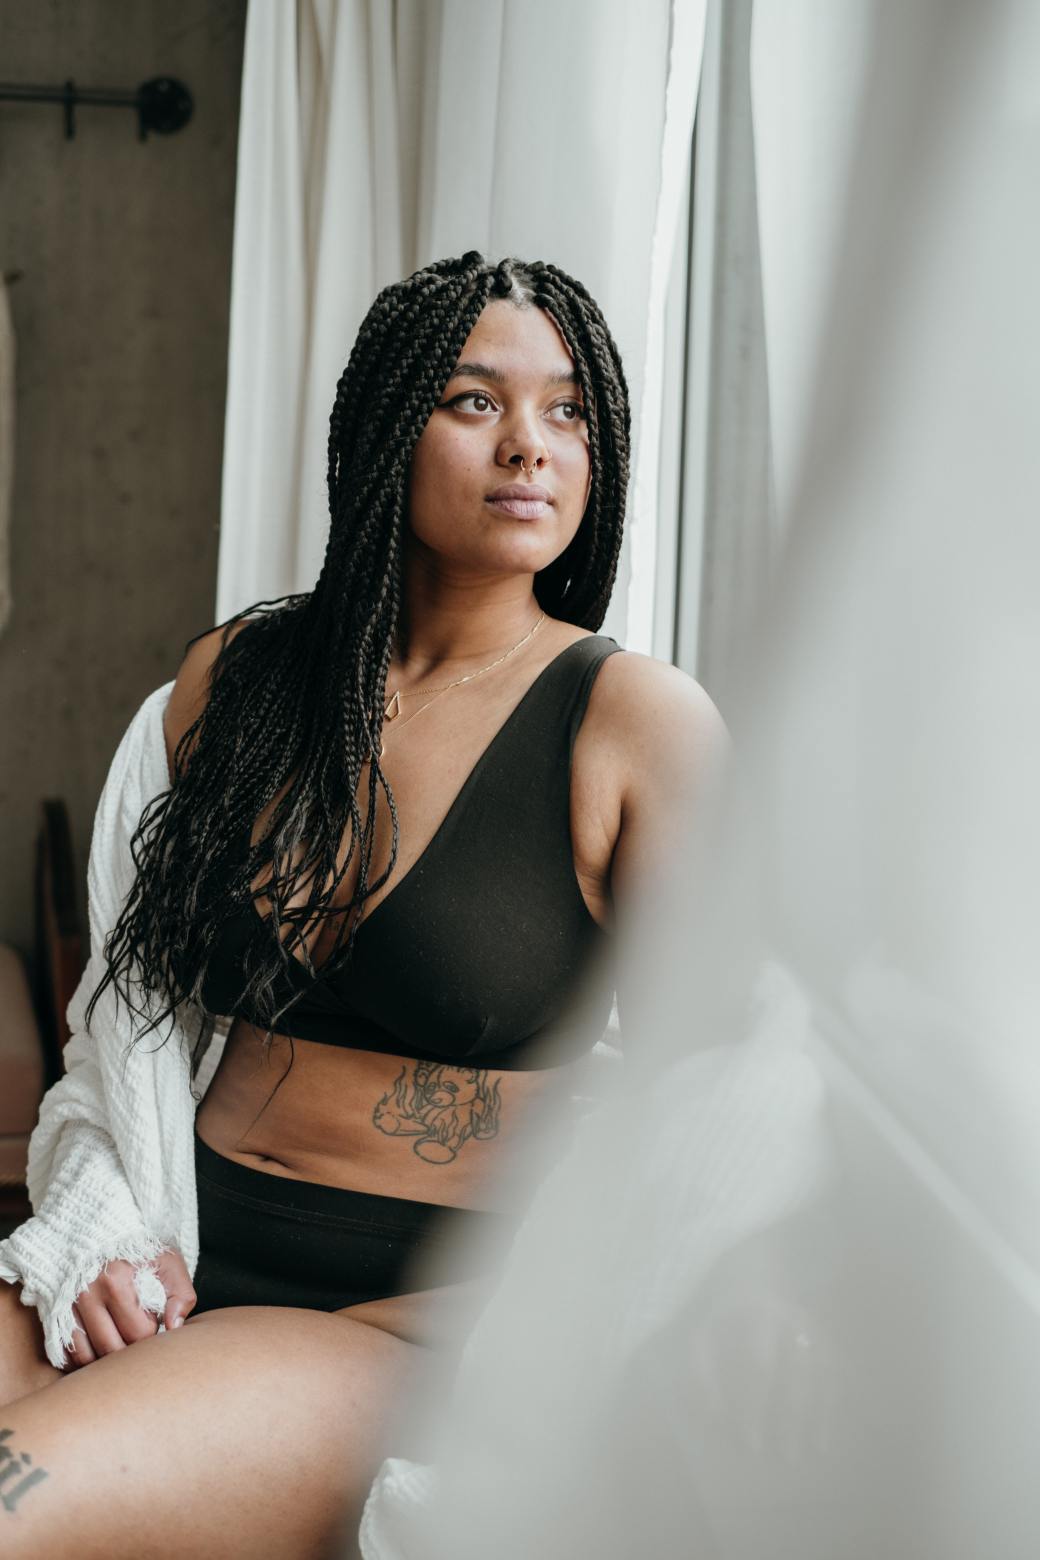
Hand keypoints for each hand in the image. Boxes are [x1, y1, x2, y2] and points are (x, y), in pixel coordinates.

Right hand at [64, 1248, 196, 1369]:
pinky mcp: (56, 1313)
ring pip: (86, 1357)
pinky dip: (83, 1358)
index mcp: (115, 1280)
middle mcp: (86, 1294)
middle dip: (131, 1349)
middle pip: (111, 1349)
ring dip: (106, 1358)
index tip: (154, 1319)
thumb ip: (180, 1293)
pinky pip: (67, 1352)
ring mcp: (66, 1305)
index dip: (153, 1332)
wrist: (106, 1233)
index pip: (139, 1332)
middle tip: (138, 1333)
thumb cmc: (141, 1250)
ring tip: (121, 1339)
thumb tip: (174, 1327)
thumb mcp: (168, 1262)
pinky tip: (99, 1346)